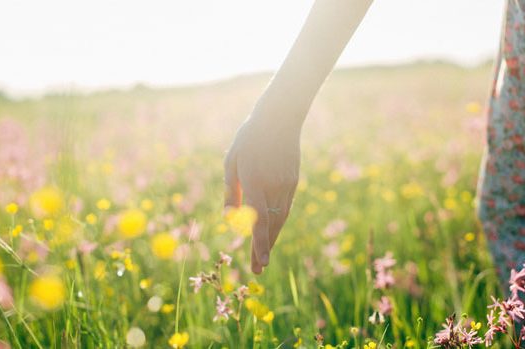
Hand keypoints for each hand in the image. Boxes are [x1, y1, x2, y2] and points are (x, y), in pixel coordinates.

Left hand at [224, 107, 300, 273]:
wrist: (280, 118)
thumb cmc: (249, 137)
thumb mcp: (232, 161)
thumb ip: (230, 191)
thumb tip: (230, 217)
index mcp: (254, 181)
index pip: (258, 220)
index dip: (259, 244)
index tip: (260, 264)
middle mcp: (273, 186)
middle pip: (271, 225)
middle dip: (263, 249)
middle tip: (257, 270)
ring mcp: (286, 185)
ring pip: (280, 219)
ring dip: (271, 239)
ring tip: (262, 257)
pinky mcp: (293, 182)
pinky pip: (285, 207)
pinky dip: (278, 223)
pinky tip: (272, 232)